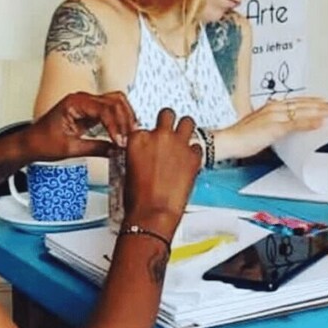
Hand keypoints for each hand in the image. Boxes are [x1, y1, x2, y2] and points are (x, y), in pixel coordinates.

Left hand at [24, 91, 136, 160]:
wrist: (29, 143)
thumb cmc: (41, 142)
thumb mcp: (69, 149)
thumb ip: (95, 148)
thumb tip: (116, 151)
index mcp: (75, 102)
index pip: (105, 109)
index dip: (116, 126)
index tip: (121, 141)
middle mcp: (83, 99)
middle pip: (115, 100)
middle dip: (126, 119)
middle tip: (130, 138)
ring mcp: (88, 103)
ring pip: (117, 102)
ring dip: (126, 117)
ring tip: (130, 135)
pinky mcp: (91, 111)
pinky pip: (112, 110)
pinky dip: (121, 119)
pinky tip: (124, 132)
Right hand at [123, 108, 200, 228]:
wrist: (152, 213)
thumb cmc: (138, 198)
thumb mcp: (129, 168)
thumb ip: (140, 152)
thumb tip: (148, 152)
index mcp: (138, 138)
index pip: (145, 126)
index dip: (150, 135)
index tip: (152, 142)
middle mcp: (159, 136)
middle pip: (167, 114)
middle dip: (169, 122)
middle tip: (170, 132)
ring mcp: (178, 144)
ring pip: (188, 122)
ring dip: (186, 129)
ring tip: (184, 138)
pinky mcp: (194, 156)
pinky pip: (198, 146)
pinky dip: (194, 152)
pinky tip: (189, 161)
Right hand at [217, 97, 327, 159]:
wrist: (228, 141)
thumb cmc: (241, 137)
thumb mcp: (261, 127)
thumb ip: (274, 124)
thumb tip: (286, 128)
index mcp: (270, 106)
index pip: (295, 101)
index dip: (310, 101)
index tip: (321, 101)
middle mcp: (274, 108)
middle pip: (301, 104)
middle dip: (318, 104)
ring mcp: (275, 117)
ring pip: (301, 111)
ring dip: (318, 111)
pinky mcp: (275, 127)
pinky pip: (296, 124)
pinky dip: (308, 123)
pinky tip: (318, 124)